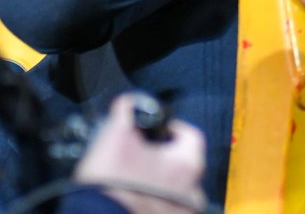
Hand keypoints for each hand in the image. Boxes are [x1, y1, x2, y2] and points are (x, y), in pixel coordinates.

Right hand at [74, 94, 205, 213]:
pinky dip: (153, 200)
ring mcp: (183, 212)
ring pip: (175, 189)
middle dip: (164, 157)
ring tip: (134, 178)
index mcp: (188, 164)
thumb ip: (127, 111)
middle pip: (183, 164)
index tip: (157, 128)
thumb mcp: (115, 135)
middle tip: (141, 154)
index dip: (173, 128)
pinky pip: (166, 207)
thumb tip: (129, 102)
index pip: (191, 136)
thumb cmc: (111, 182)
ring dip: (158, 181)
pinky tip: (133, 197)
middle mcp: (193, 191)